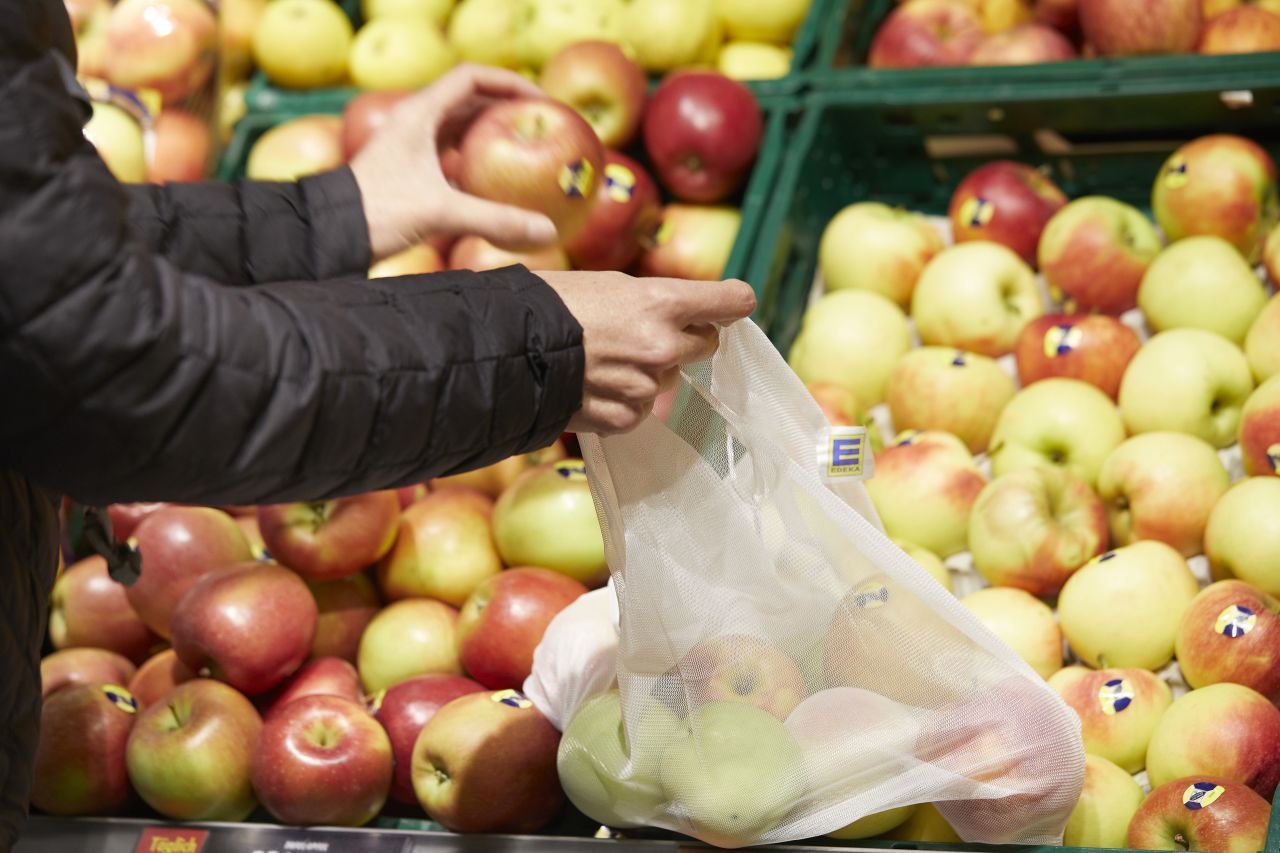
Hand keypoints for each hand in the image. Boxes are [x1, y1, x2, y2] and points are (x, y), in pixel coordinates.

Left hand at [349, 65, 558, 261]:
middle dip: (506, 107)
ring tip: (525, 147)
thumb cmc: (377, 213)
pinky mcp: (409, 167)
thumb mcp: (440, 213)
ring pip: (459, 126)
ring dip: (491, 132)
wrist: (330, 233)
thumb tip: (545, 230)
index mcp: (419, 114)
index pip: (470, 77)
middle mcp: (414, 121)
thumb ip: (495, 220)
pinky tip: (496, 179)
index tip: (539, 99)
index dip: (508, 82)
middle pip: (469, 99)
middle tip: (540, 124)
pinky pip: (450, 152)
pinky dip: (475, 159)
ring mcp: (410, 144)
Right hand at [536, 271, 757, 434]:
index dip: (732, 302)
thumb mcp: (608, 285)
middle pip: (706, 344)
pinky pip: (640, 409)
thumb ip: (654, 301)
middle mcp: (661, 346)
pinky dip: (624, 400)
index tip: (733, 303)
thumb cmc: (550, 305)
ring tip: (603, 357)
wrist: (504, 350)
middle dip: (686, 336)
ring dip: (649, 370)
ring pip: (668, 378)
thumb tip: (683, 313)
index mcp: (661, 303)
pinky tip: (593, 384)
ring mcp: (644, 387)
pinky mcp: (623, 418)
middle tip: (647, 330)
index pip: (729, 302)